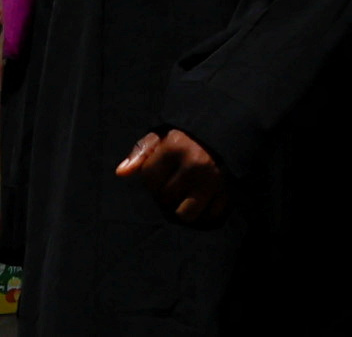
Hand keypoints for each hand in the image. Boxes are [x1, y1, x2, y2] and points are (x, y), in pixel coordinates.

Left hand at [113, 125, 227, 224]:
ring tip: (184, 197)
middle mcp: (195, 164)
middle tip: (174, 184)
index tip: (160, 173)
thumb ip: (141, 152)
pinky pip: (210, 218)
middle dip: (165, 196)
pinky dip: (204, 214)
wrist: (225, 132)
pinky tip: (202, 201)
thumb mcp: (162, 135)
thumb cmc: (187, 136)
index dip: (151, 180)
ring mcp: (214, 181)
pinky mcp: (229, 193)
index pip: (149, 180)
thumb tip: (121, 172)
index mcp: (176, 146)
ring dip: (183, 210)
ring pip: (186, 215)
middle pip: (166, 200)